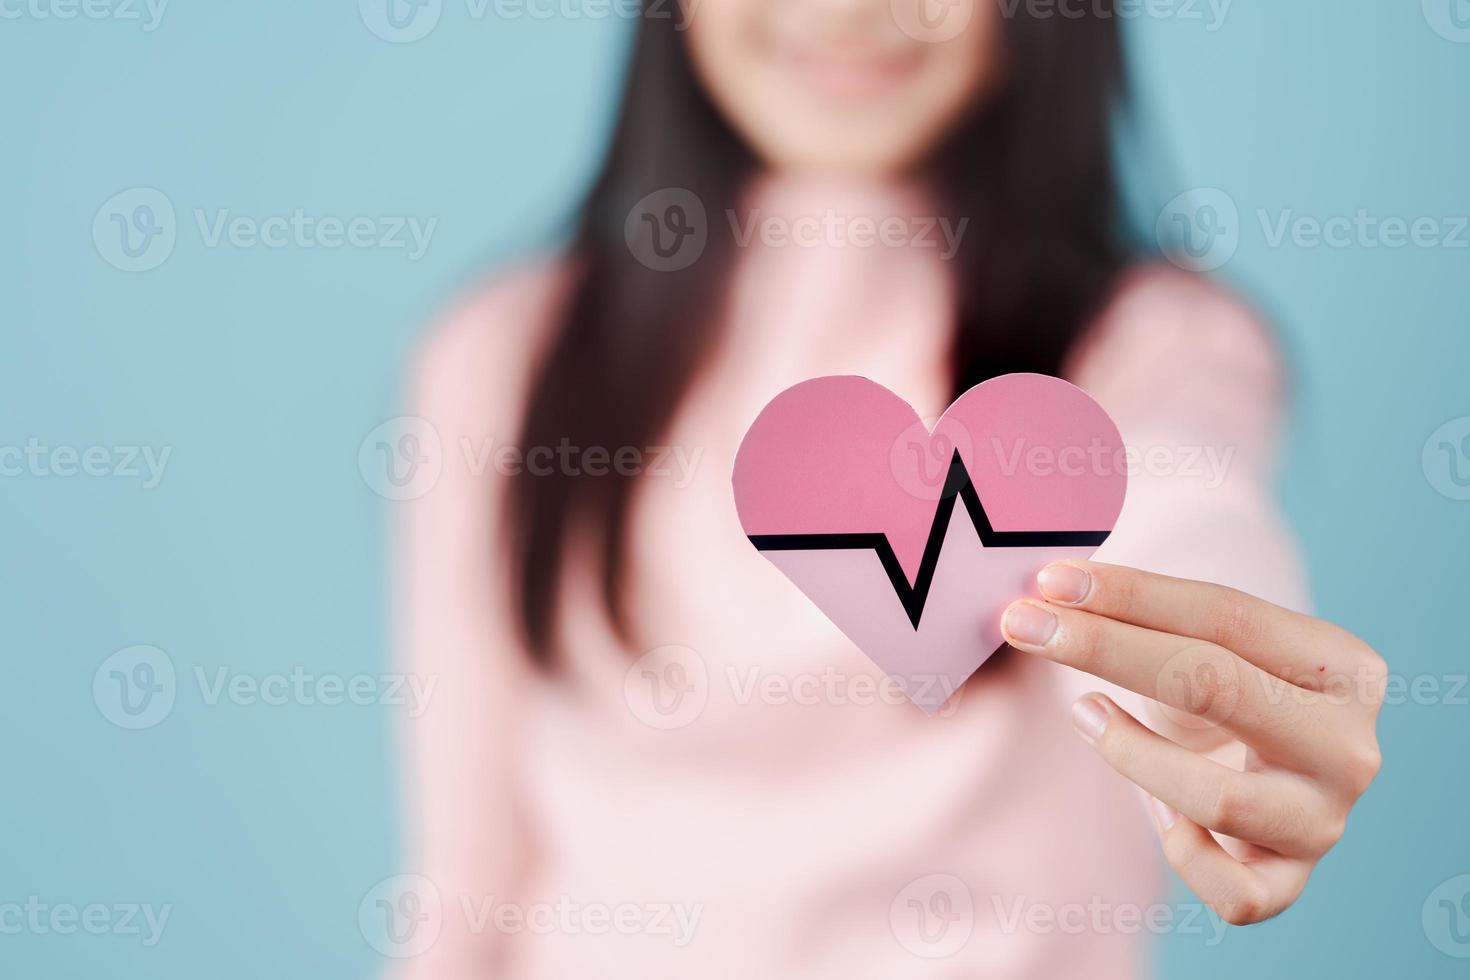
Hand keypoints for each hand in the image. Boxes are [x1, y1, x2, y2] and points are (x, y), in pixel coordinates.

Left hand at [1000, 561, 1384, 925]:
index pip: (1226, 615)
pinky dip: (1185, 856)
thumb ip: (1150, 616)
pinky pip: (1232, 893)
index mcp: (1343, 665)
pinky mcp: (1289, 881)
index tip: (1052, 580)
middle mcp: (1346, 745)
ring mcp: (1323, 819)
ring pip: (1218, 799)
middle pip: (1215, 686)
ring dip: (1130, 752)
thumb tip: (1047, 592)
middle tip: (1026, 625)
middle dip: (1105, 648)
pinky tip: (1159, 814)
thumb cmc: (1227, 692)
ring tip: (1084, 712)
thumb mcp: (1208, 644)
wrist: (1269, 770)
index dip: (1131, 595)